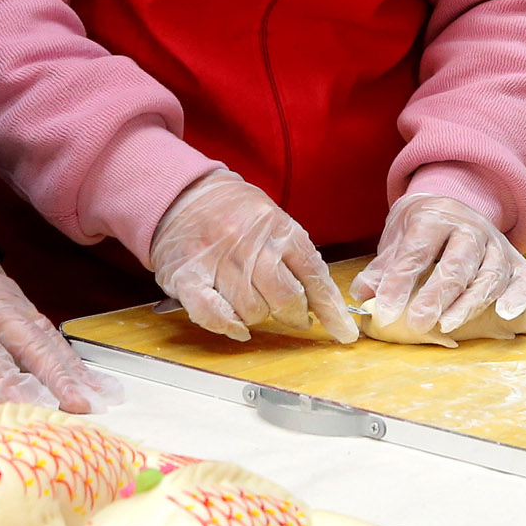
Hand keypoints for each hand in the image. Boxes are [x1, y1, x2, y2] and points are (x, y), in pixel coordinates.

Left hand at [0, 255, 117, 411]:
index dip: (11, 380)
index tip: (34, 403)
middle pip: (30, 347)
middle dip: (58, 378)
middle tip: (82, 406)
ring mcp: (10, 304)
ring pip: (47, 339)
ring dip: (73, 369)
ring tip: (99, 396)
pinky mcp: (18, 302)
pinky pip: (48, 330)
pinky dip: (70, 354)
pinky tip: (86, 375)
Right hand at [146, 170, 354, 342]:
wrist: (181, 193)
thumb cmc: (234, 212)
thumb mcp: (273, 220)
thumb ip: (296, 256)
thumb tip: (321, 303)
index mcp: (277, 227)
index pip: (313, 274)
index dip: (331, 309)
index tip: (343, 332)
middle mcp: (249, 243)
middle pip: (285, 297)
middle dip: (293, 315)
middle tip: (292, 315)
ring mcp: (217, 260)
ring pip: (252, 310)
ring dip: (258, 316)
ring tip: (253, 303)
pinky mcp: (187, 276)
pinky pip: (212, 312)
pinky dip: (227, 325)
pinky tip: (236, 327)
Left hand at [352, 194, 525, 337]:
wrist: (452, 207)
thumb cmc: (421, 232)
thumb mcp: (396, 242)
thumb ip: (381, 270)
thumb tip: (363, 295)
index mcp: (435, 217)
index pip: (417, 252)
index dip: (399, 282)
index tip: (384, 310)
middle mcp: (470, 228)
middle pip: (457, 262)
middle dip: (437, 295)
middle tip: (417, 322)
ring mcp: (497, 244)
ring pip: (490, 273)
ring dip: (470, 302)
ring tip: (447, 325)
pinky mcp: (517, 261)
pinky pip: (525, 278)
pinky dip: (519, 296)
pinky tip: (505, 313)